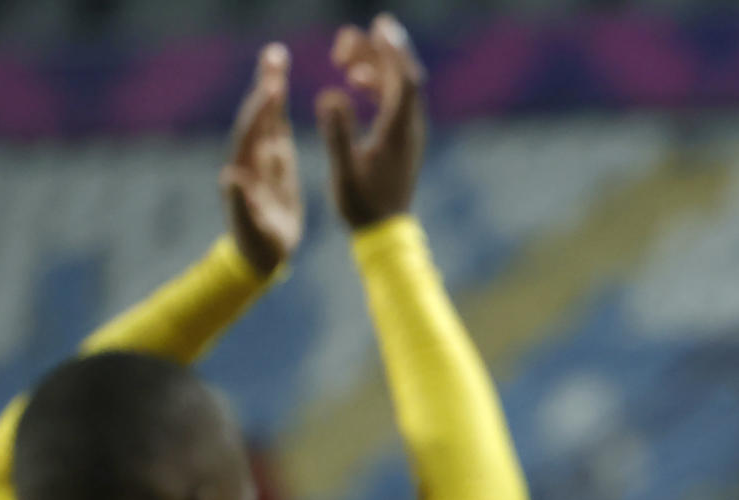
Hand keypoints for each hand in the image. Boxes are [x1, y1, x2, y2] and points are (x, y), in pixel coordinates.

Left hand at [222, 43, 303, 276]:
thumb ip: (239, 206)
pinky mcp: (275, 163)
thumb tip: (229, 180)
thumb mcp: (250, 231)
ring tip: (276, 57)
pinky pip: (276, 128)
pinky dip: (277, 106)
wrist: (258, 254)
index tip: (272, 89)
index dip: (261, 112)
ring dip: (271, 87)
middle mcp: (252, 158)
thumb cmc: (256, 246)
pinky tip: (279, 88)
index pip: (252, 134)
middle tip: (274, 54)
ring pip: (267, 116)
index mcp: (246, 170)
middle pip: (258, 115)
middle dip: (266, 86)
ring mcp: (263, 158)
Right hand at [318, 14, 427, 228]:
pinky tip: (354, 82)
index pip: (404, 80)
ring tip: (342, 57)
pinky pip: (393, 100)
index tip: (378, 26)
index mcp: (398, 132)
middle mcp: (409, 127)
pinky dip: (375, 84)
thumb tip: (330, 94)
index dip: (393, 51)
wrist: (384, 233)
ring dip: (373, 66)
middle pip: (401, 75)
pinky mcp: (400, 138)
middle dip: (376, 51)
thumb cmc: (363, 206)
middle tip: (344, 40)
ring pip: (396, 86)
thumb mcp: (344, 171)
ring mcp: (407, 132)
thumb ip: (337, 133)